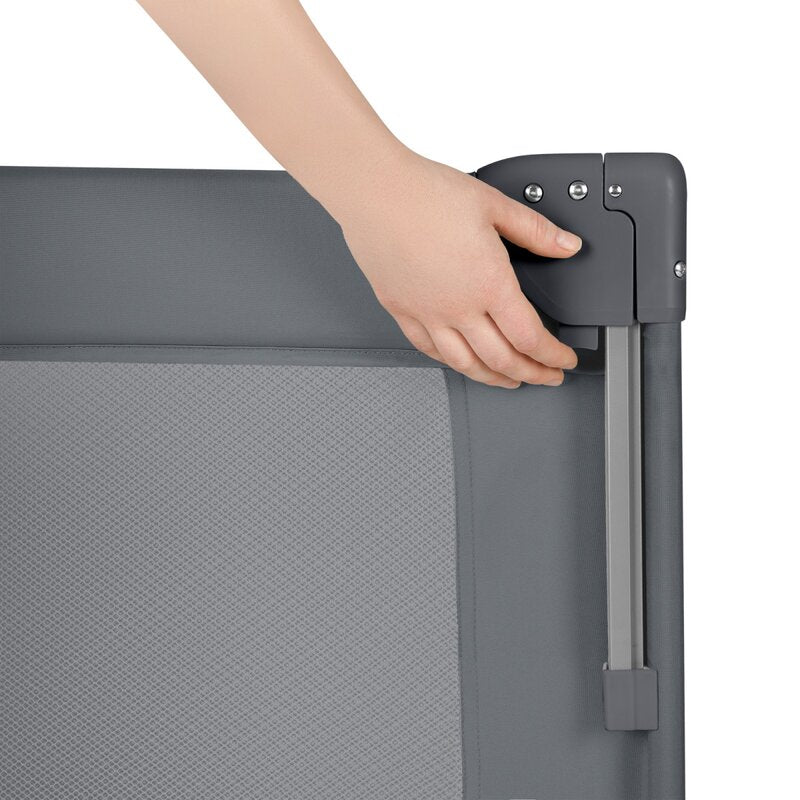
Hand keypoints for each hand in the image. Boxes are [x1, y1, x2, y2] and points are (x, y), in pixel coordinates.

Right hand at [339, 151, 581, 387]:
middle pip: (502, 360)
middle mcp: (458, 308)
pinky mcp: (401, 310)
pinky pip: (429, 349)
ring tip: (508, 379)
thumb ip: (536, 231)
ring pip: (465, 364)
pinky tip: (459, 361)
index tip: (563, 359)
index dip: (553, 356)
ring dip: (493, 378)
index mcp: (489, 284)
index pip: (531, 338)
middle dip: (531, 374)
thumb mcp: (494, 205)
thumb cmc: (425, 193)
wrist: (374, 191)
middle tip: (544, 376)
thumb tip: (567, 245)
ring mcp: (427, 314)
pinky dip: (451, 362)